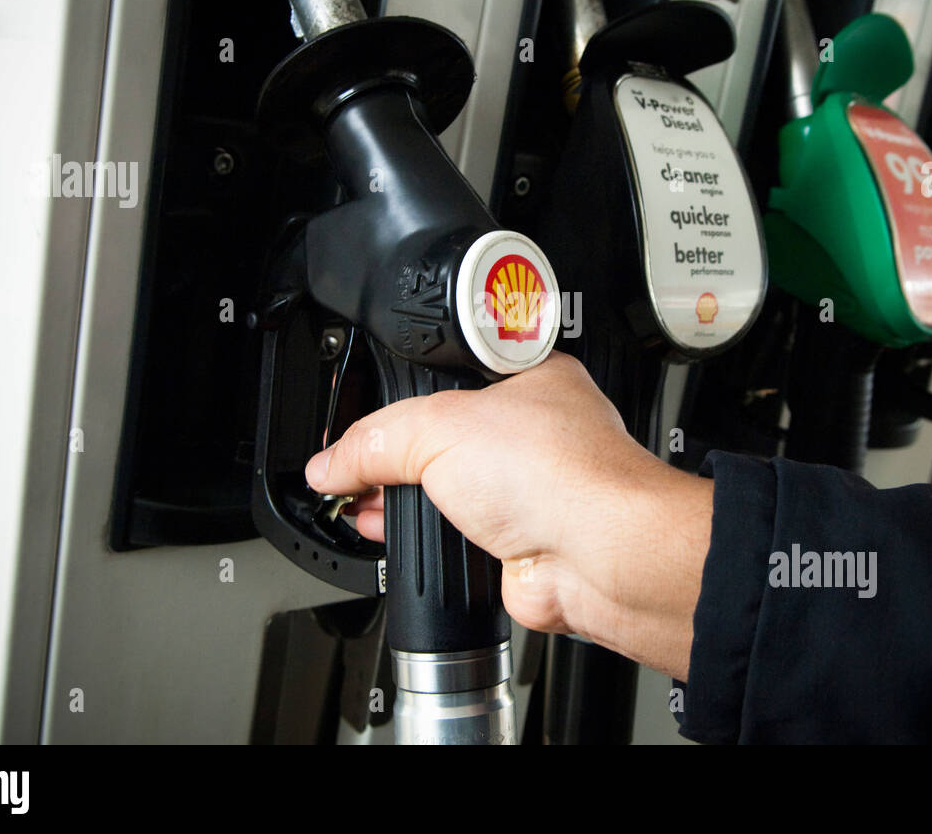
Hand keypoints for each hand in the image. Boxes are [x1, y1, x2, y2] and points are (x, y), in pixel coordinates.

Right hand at [305, 352, 712, 678]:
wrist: (600, 555)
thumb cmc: (563, 473)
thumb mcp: (439, 429)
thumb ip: (374, 441)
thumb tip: (331, 462)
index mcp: (528, 378)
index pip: (447, 374)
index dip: (400, 390)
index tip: (360, 409)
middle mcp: (533, 432)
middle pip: (441, 435)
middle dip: (393, 454)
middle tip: (353, 460)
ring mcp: (527, 489)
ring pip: (446, 489)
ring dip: (401, 499)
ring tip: (359, 497)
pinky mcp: (518, 540)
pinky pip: (454, 533)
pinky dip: (421, 536)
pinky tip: (391, 530)